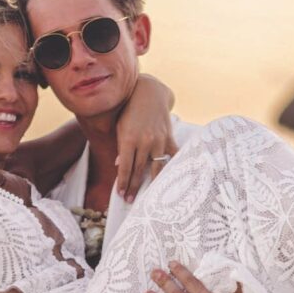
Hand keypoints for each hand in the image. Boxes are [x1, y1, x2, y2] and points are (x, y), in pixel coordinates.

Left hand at [115, 74, 175, 201]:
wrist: (148, 92)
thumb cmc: (129, 110)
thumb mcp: (120, 127)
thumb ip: (121, 148)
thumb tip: (120, 166)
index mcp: (128, 139)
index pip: (125, 167)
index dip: (123, 182)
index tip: (120, 194)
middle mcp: (144, 141)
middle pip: (139, 170)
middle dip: (134, 187)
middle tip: (129, 201)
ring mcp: (159, 139)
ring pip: (156, 167)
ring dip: (151, 183)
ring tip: (149, 197)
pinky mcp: (169, 137)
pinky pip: (172, 156)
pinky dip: (173, 167)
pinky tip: (173, 181)